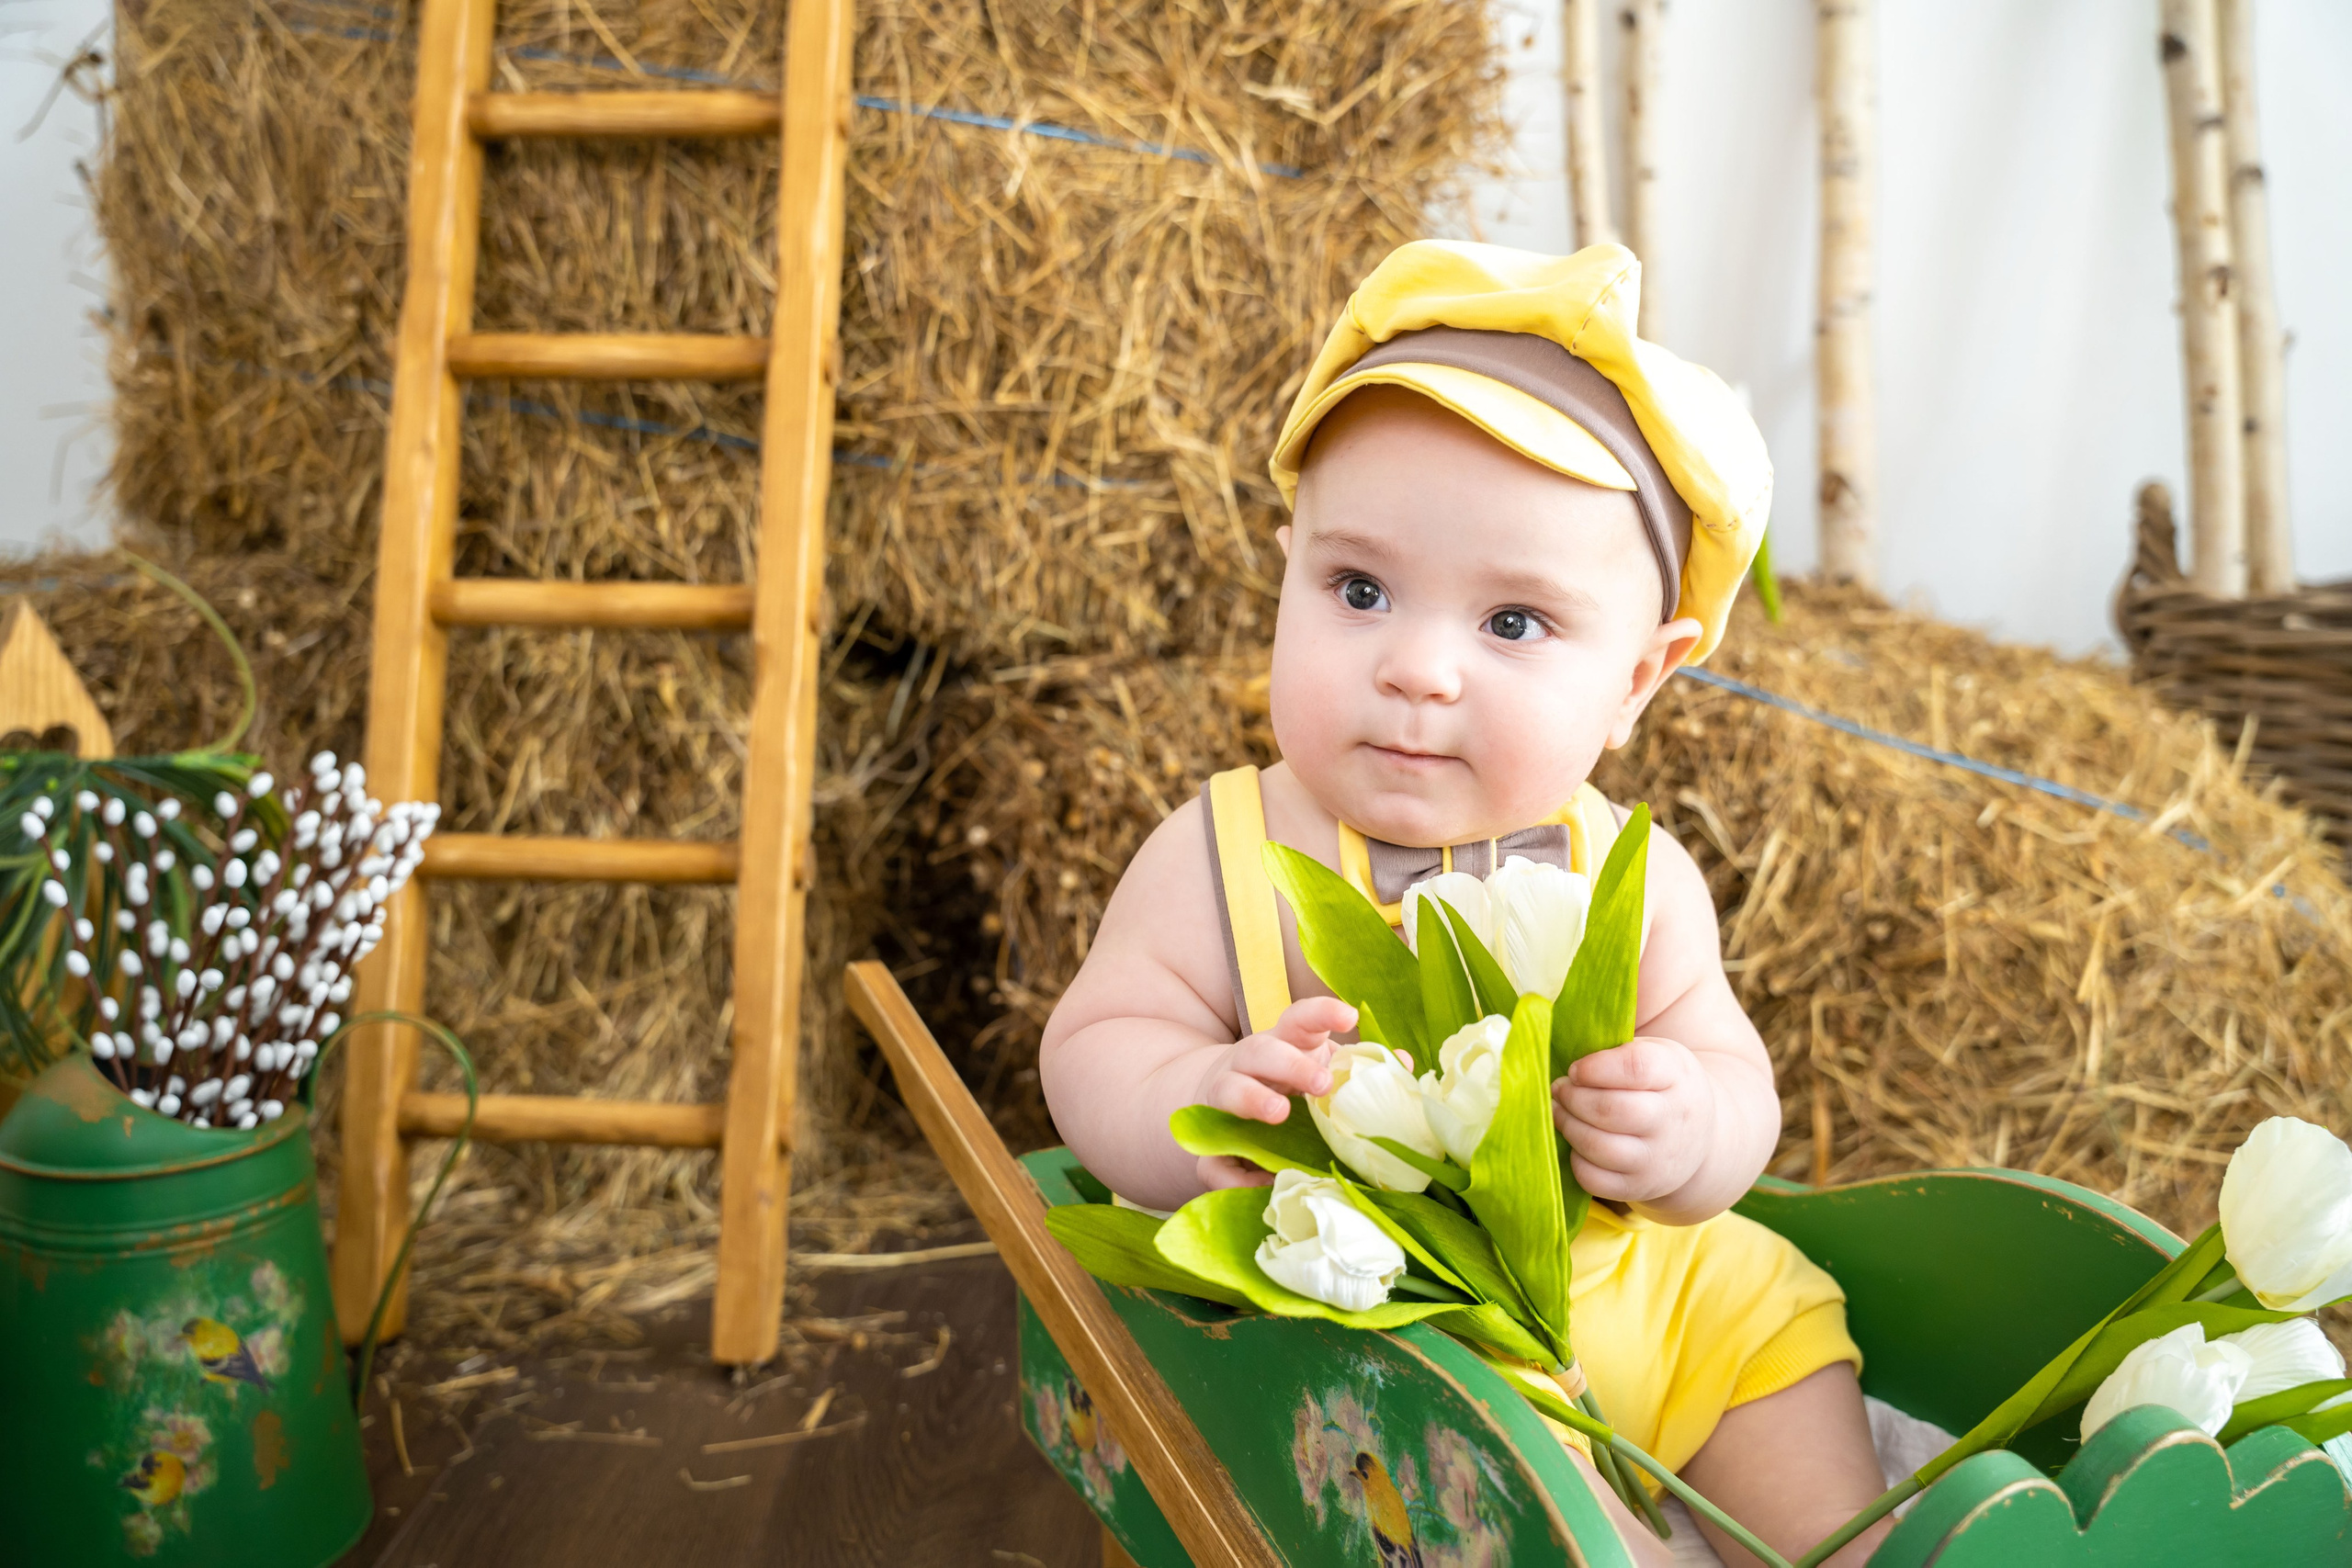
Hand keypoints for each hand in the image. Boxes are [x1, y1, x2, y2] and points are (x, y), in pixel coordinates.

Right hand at [1193, 994, 1354, 1190]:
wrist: (1221, 1106)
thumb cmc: (1285, 1086)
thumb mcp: (1319, 1068)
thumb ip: (1356, 1067)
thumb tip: (1404, 1064)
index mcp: (1284, 1044)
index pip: (1300, 1020)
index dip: (1322, 1013)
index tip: (1348, 1015)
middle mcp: (1250, 1062)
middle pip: (1264, 1050)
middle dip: (1291, 1064)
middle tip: (1321, 1083)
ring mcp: (1224, 1096)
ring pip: (1230, 1089)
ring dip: (1253, 1099)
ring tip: (1278, 1113)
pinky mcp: (1209, 1138)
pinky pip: (1214, 1154)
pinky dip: (1235, 1171)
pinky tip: (1260, 1180)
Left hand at [1552, 1037, 1716, 1204]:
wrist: (1702, 1139)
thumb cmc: (1661, 1085)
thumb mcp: (1657, 1052)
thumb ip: (1619, 1045)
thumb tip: (1557, 1017)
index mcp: (1676, 1074)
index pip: (1636, 1068)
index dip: (1596, 1067)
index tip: (1576, 1068)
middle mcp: (1672, 1118)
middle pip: (1611, 1110)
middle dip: (1572, 1097)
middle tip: (1558, 1089)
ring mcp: (1658, 1157)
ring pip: (1600, 1146)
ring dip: (1568, 1126)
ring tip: (1558, 1111)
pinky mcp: (1641, 1187)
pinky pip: (1596, 1181)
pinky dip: (1577, 1161)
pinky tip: (1576, 1143)